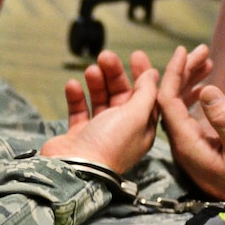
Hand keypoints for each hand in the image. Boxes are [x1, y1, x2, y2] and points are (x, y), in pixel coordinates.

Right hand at [40, 51, 158, 172]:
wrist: (76, 169)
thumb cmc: (111, 143)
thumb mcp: (136, 115)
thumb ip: (146, 93)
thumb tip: (153, 74)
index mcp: (142, 128)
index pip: (147, 96)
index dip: (142, 75)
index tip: (136, 55)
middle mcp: (122, 130)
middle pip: (122, 95)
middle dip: (115, 75)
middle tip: (105, 56)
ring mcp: (99, 133)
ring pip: (100, 100)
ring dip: (96, 83)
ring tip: (90, 70)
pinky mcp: (78, 135)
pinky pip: (79, 111)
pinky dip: (76, 97)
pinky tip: (72, 85)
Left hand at [158, 45, 224, 202]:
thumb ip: (224, 120)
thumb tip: (209, 89)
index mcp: (185, 143)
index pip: (167, 101)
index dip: (171, 74)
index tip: (182, 51)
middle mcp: (179, 142)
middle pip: (169, 99)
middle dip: (180, 71)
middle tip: (199, 48)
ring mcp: (186, 144)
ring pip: (178, 105)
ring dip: (189, 81)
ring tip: (206, 58)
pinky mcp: (195, 145)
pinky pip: (187, 114)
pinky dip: (194, 95)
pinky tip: (206, 84)